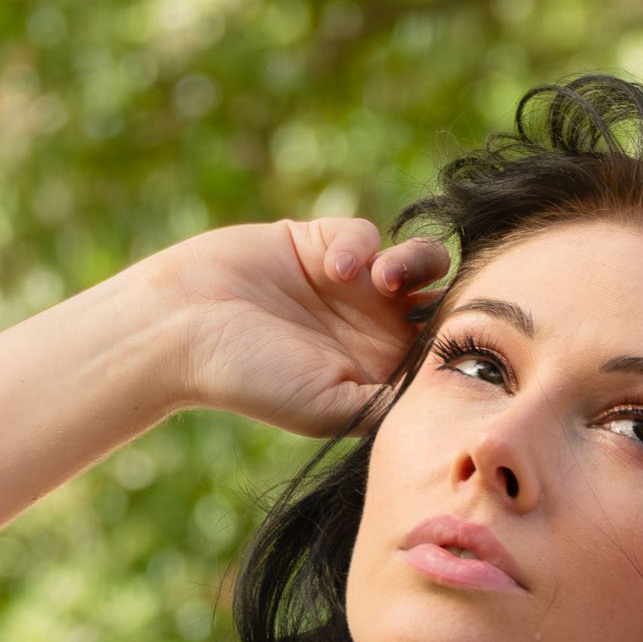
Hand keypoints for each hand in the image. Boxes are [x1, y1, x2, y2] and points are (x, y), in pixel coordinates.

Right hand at [152, 216, 453, 437]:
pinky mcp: (322, 241)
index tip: (453, 337)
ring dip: (416, 262)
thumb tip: (449, 392)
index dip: (458, 340)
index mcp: (380, 373)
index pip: (443, 352)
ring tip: (386, 280)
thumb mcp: (334, 408)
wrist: (184, 328)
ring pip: (417, 260)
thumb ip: (392, 402)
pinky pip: (367, 233)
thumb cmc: (254, 380)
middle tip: (426, 304)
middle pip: (442, 300)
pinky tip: (332, 269)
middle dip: (448, 294)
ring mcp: (350, 285)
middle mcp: (371, 329)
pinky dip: (359, 244)